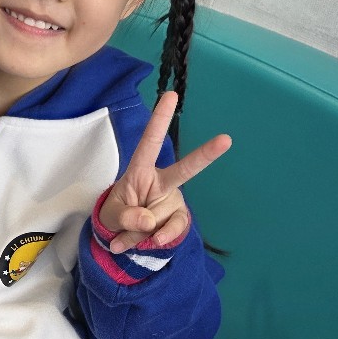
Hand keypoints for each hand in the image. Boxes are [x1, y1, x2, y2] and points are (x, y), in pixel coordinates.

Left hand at [98, 91, 230, 253]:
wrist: (124, 235)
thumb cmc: (118, 213)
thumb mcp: (111, 216)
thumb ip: (125, 217)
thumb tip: (148, 221)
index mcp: (141, 171)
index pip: (150, 142)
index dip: (159, 120)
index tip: (171, 95)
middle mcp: (162, 182)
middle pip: (185, 169)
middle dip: (205, 155)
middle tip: (226, 139)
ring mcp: (173, 200)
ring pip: (165, 216)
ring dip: (144, 232)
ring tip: (129, 236)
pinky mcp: (179, 219)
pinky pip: (175, 230)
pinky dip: (160, 239)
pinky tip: (150, 243)